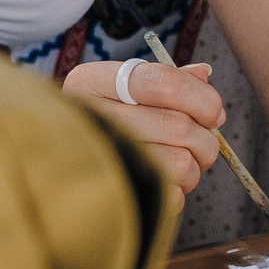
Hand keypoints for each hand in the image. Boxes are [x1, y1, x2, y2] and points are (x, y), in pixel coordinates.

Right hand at [65, 58, 224, 192]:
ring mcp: (97, 157)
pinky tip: (162, 181)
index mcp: (89, 82)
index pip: (161, 82)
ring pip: (180, 162)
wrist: (56, 162)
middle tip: (201, 142)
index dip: (202, 98)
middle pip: (178, 125)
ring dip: (193, 167)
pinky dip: (177, 190)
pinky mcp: (111, 192)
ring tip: (179, 163)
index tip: (213, 113)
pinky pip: (170, 194)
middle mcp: (88, 116)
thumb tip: (204, 74)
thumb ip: (165, 79)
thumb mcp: (121, 89)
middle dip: (205, 138)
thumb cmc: (102, 120)